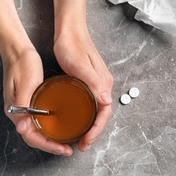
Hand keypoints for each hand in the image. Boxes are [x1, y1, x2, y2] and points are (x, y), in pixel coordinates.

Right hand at [2, 46, 72, 155]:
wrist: (17, 50)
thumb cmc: (21, 63)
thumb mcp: (25, 83)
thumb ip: (22, 106)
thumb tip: (22, 128)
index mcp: (15, 110)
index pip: (31, 137)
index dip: (48, 146)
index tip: (63, 149)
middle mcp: (17, 112)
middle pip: (34, 137)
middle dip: (50, 146)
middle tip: (67, 149)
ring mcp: (21, 107)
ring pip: (35, 130)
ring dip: (49, 138)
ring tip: (64, 142)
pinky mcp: (26, 101)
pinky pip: (36, 120)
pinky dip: (47, 127)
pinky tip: (56, 125)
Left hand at [54, 25, 112, 151]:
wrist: (69, 31)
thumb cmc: (72, 46)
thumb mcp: (80, 65)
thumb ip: (94, 81)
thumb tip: (106, 100)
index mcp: (103, 83)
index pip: (105, 113)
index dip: (97, 130)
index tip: (86, 141)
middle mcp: (102, 85)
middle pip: (102, 114)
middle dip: (94, 132)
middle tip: (81, 144)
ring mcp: (96, 83)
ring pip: (97, 110)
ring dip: (91, 126)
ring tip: (80, 137)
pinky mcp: (88, 81)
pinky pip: (91, 104)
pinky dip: (86, 116)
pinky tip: (77, 120)